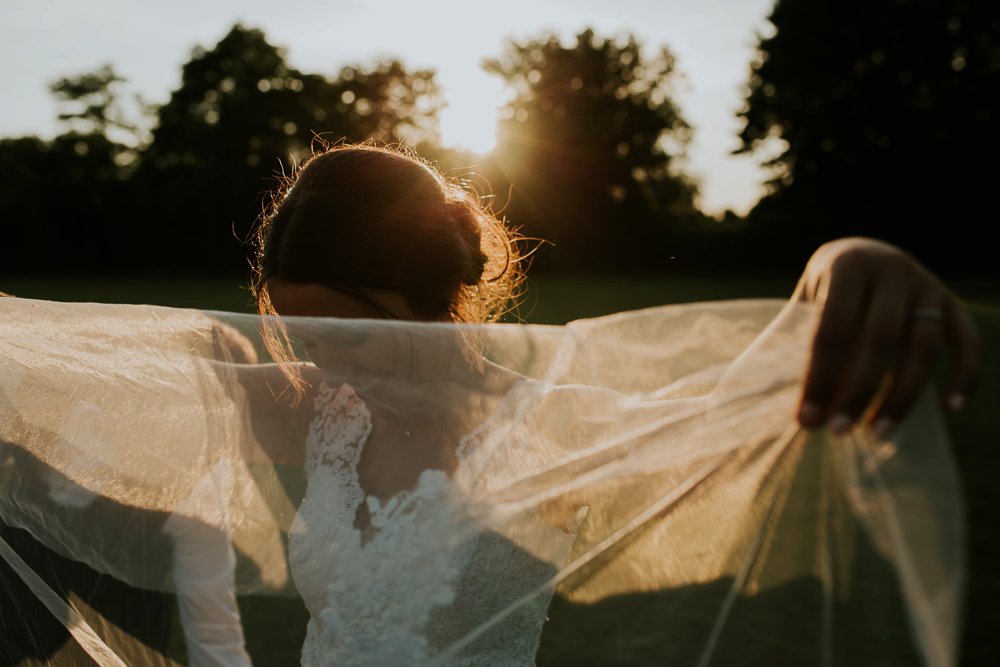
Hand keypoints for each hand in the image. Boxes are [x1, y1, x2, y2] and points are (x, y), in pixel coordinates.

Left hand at [793, 237, 980, 436]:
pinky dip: (966, 375)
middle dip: (857, 391)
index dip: (818, 378)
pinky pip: (969, 343)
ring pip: (924, 347)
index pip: (831, 329)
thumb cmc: (823, 292)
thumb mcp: (806, 302)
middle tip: (837, 431)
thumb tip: (772, 400)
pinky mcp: (953, 303)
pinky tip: (951, 408)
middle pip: (879, 340)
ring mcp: (928, 285)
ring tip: (878, 433)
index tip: (806, 419)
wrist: (866, 253)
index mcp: (848, 265)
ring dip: (902, 395)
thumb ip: (795, 340)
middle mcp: (893, 270)